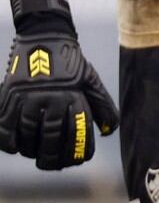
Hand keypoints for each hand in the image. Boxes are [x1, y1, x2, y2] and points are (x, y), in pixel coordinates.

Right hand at [0, 0, 117, 170]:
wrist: (45, 37)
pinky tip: (15, 148)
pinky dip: (8, 141)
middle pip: (50, 138)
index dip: (77, 152)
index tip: (75, 161)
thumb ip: (102, 106)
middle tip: (50, 165)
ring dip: (31, 150)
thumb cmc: (72, 64)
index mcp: (74, 97)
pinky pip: (5, 125)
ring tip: (35, 156)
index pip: (77, 133)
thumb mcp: (91, 81)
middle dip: (51, 158)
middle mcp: (52, 99)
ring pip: (27, 135)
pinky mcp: (10, 95)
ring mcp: (29, 97)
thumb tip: (105, 132)